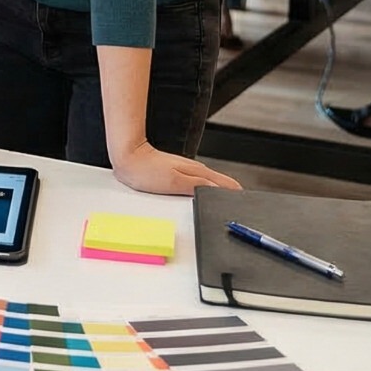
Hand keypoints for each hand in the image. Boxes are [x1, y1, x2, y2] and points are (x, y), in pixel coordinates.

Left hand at [110, 139, 241, 195]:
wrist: (128, 158)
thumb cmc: (145, 171)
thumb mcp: (174, 182)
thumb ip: (197, 186)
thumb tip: (218, 190)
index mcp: (199, 172)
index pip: (228, 185)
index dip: (237, 197)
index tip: (242, 208)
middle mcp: (197, 170)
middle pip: (222, 185)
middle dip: (231, 198)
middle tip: (235, 212)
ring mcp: (189, 171)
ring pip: (211, 184)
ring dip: (219, 194)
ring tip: (225, 207)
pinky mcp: (180, 174)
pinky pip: (199, 184)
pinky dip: (206, 192)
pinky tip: (205, 199)